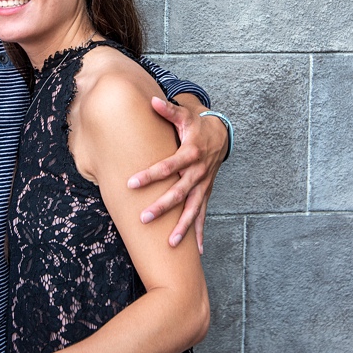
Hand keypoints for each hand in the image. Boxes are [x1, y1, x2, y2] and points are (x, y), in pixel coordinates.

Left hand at [128, 97, 226, 250]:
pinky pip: (203, 215)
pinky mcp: (206, 193)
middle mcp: (198, 172)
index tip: (131, 183)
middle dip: (163, 206)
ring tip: (171, 244)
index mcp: (190, 153)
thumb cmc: (196, 125)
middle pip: (179, 192)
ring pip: (193, 209)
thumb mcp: (184, 115)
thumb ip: (167, 110)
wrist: (220, 134)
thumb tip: (152, 101)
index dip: (150, 174)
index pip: (168, 166)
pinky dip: (199, 232)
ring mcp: (203, 185)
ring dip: (183, 227)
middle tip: (144, 218)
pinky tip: (198, 251)